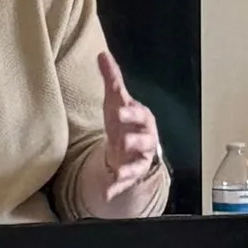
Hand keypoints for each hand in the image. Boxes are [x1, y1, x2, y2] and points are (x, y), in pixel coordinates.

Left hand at [94, 50, 161, 205]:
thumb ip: (112, 78)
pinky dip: (117, 187)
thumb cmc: (124, 120)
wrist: (129, 147)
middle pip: (145, 139)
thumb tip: (103, 55)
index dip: (131, 112)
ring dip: (130, 166)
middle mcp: (145, 139)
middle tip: (122, 139)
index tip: (120, 110)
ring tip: (119, 170)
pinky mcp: (131, 173)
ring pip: (139, 162)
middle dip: (134, 139)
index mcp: (142, 119)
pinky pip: (126, 181)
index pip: (140, 114)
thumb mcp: (116, 100)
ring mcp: (139, 158)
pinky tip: (108, 192)